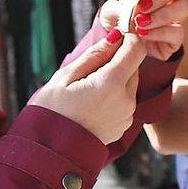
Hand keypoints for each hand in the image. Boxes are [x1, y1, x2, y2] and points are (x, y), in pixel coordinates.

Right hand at [27, 30, 147, 144]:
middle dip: (118, 60)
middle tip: (91, 66)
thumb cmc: (52, 112)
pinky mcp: (125, 124)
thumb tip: (115, 37)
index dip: (128, 39)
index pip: (136, 49)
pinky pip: (126, 100)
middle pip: (133, 66)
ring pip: (130, 83)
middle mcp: (125, 99)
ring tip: (88, 87)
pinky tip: (93, 101)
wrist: (51, 151)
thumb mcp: (66, 77)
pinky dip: (115, 95)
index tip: (115, 37)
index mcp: (111, 83)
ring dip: (116, 78)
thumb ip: (94, 55)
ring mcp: (127, 114)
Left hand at [99, 0, 187, 60]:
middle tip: (142, 6)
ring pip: (183, 8)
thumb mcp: (110, 13)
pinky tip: (144, 34)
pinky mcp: (175, 39)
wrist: (120, 47)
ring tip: (141, 22)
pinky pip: (178, 32)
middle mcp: (170, 0)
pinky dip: (160, 32)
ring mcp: (175, 19)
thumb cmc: (119, 24)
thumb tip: (124, 9)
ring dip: (161, 14)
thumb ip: (115, 8)